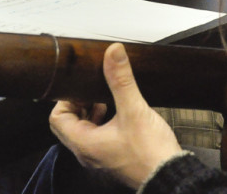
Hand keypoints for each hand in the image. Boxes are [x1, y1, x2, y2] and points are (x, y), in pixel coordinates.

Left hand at [49, 43, 182, 188]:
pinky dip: (101, 121)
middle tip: (92, 89)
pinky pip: (96, 136)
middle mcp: (87, 152)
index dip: (66, 99)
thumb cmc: (150, 151)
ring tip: (104, 97)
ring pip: (82, 130)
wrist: (169, 175)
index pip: (57, 118)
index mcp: (84, 143)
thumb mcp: (134, 110)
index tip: (81, 86)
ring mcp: (99, 156)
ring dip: (90, 111)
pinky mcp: (111, 156)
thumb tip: (113, 53)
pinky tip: (117, 111)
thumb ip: (121, 80)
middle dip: (78, 103)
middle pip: (68, 123)